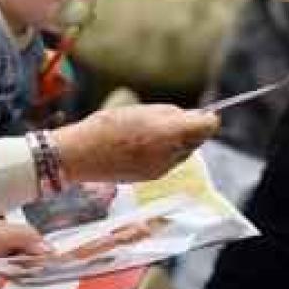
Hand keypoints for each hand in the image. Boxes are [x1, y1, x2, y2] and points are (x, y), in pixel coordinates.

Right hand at [52, 104, 218, 182]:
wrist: (80, 155)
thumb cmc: (108, 126)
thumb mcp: (143, 110)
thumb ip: (172, 114)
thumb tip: (194, 116)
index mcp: (170, 134)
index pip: (208, 126)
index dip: (208, 117)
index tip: (202, 112)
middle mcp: (170, 155)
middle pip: (197, 140)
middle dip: (191, 129)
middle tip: (171, 119)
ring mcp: (162, 169)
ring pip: (184, 152)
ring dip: (178, 141)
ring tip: (152, 131)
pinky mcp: (152, 177)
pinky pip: (169, 162)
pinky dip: (165, 152)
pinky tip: (144, 145)